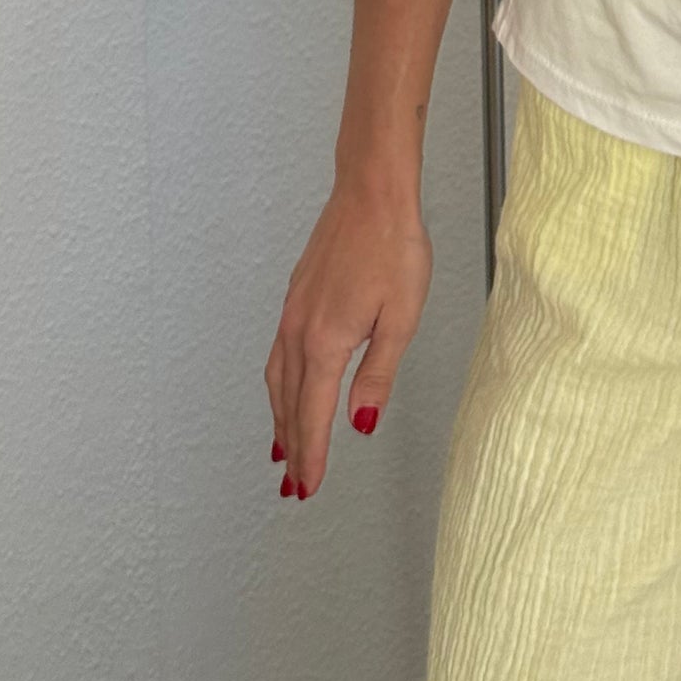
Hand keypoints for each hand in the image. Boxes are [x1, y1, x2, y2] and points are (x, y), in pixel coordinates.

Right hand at [264, 180, 432, 499]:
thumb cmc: (394, 246)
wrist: (372, 192)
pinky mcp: (296, 296)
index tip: (307, 488)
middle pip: (290, 404)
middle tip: (292, 486)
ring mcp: (293, 312)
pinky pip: (278, 356)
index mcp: (325, 342)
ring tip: (282, 452)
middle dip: (292, 448)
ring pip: (278, 382)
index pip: (314, 414)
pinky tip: (287, 390)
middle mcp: (300, 331)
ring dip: (280, 421)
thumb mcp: (402, 316)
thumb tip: (360, 422)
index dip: (311, 455)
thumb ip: (378, 373)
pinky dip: (279, 386)